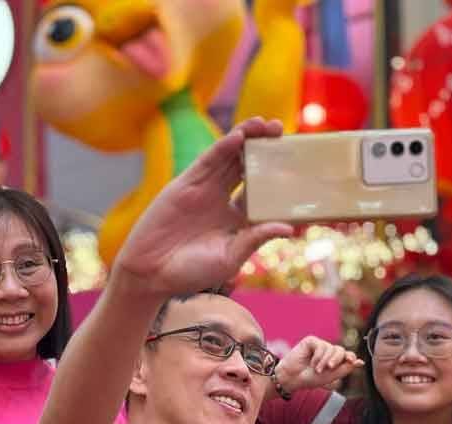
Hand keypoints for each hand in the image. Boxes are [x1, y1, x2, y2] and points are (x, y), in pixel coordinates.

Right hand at [113, 117, 292, 296]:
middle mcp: (224, 200)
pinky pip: (209, 160)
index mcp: (238, 220)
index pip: (264, 193)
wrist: (151, 272)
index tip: (300, 168)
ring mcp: (206, 189)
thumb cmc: (191, 272)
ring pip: (231, 158)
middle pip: (250, 168)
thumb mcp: (230, 258)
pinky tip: (239, 136)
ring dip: (248, 139)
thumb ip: (256, 239)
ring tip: (267, 124)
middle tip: (285, 133)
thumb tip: (289, 228)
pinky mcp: (187, 183)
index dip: (281, 179)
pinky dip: (224, 146)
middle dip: (267, 150)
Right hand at [275, 336, 361, 393]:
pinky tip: (312, 362)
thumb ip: (345, 368)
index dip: (350, 357)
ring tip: (316, 369)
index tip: (351, 361)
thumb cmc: (311, 378)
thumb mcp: (331, 376)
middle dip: (337, 360)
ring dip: (324, 361)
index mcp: (335, 360)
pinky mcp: (311, 341)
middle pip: (341, 351)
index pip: (347, 355)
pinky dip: (318, 356)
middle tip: (329, 368)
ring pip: (331, 348)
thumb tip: (361, 362)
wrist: (293, 377)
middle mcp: (328, 352)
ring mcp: (320, 345)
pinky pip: (321, 345)